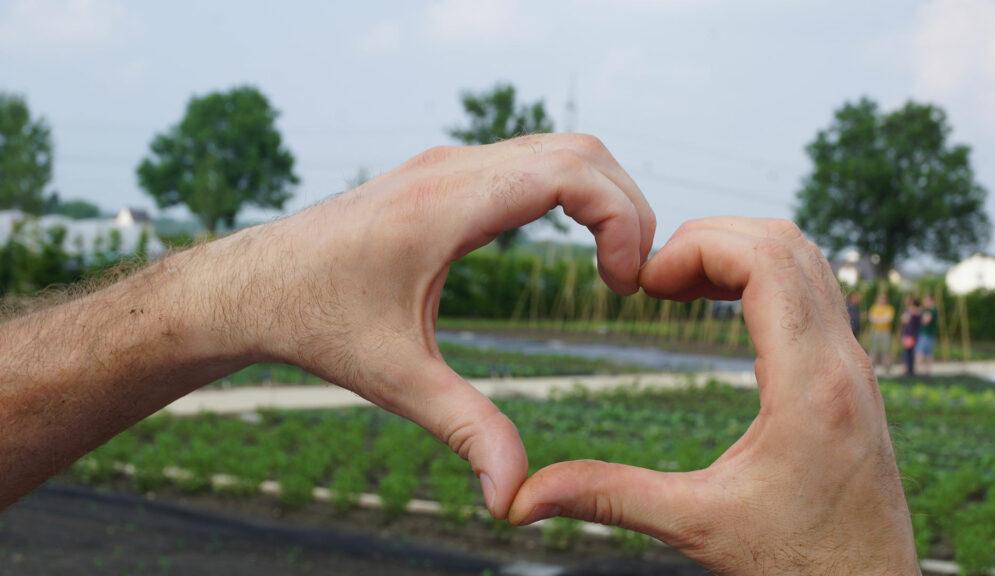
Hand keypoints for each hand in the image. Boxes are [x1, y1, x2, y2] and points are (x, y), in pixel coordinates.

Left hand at [220, 134, 655, 518]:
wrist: (251, 285)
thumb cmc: (314, 322)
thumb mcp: (395, 379)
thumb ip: (464, 431)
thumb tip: (514, 498)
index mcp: (446, 206)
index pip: (571, 172)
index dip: (622, 217)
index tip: (623, 282)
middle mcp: (452, 170)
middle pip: (580, 151)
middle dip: (627, 208)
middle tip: (629, 279)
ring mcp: (447, 166)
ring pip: (559, 149)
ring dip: (602, 197)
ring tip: (613, 266)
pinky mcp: (443, 175)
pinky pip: (531, 160)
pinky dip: (572, 192)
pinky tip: (575, 245)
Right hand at [507, 218, 919, 574]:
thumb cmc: (799, 565)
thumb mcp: (696, 526)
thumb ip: (610, 498)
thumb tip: (523, 499)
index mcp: (810, 386)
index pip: (768, 261)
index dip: (697, 249)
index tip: (646, 284)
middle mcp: (844, 362)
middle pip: (786, 241)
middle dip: (708, 240)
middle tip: (652, 280)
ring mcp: (855, 365)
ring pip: (805, 259)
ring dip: (737, 252)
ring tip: (676, 286)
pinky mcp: (852, 374)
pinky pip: (812, 289)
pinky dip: (762, 275)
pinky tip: (717, 308)